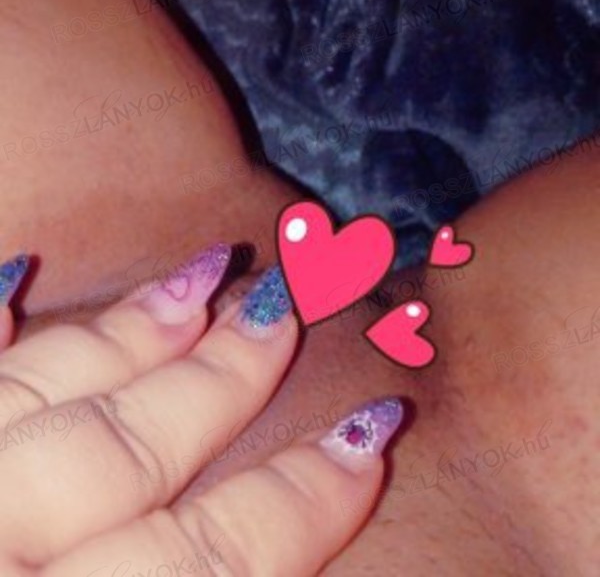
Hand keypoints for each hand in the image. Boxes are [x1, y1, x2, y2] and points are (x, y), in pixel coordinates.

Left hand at [0, 244, 401, 575]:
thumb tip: (275, 573)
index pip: (217, 560)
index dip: (305, 498)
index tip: (373, 431)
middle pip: (137, 450)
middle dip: (226, 375)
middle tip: (283, 304)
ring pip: (46, 395)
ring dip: (130, 333)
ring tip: (196, 273)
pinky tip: (18, 273)